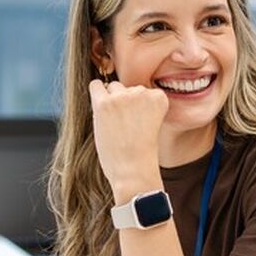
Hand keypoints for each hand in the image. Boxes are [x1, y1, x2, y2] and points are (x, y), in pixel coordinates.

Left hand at [88, 80, 168, 200]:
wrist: (133, 170)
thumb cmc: (140, 152)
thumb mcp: (151, 122)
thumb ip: (140, 104)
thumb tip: (114, 86)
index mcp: (159, 97)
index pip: (144, 91)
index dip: (138, 108)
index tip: (139, 124)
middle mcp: (142, 92)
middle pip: (127, 89)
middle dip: (124, 103)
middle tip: (125, 126)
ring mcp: (122, 96)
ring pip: (112, 87)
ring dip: (111, 102)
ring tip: (114, 125)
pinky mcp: (104, 103)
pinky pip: (96, 86)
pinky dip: (96, 96)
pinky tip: (100, 112)